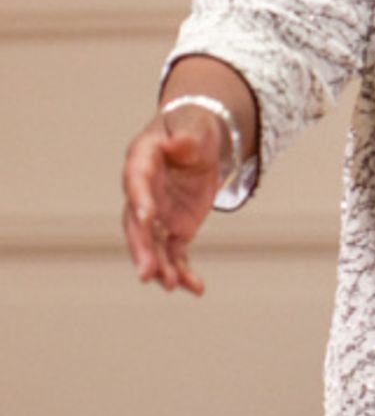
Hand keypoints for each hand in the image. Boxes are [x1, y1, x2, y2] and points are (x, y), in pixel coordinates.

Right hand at [121, 108, 222, 294]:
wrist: (198, 141)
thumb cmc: (191, 128)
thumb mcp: (193, 126)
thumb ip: (186, 136)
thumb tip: (179, 142)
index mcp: (142, 162)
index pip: (136, 182)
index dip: (140, 200)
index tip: (147, 218)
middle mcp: (143, 193)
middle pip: (137, 225)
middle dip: (142, 249)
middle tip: (147, 272)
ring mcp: (158, 214)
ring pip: (154, 245)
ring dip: (161, 266)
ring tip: (172, 285)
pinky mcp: (175, 228)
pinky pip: (176, 253)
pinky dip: (184, 271)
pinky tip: (195, 289)